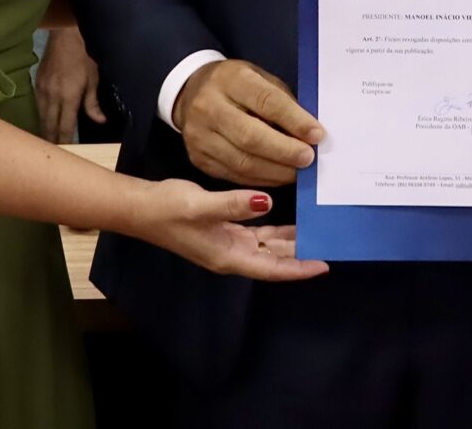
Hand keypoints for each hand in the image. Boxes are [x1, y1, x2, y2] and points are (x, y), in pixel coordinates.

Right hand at [35, 27, 109, 143]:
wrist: (66, 35)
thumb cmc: (84, 55)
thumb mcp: (94, 78)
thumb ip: (93, 103)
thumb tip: (100, 121)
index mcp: (69, 96)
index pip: (65, 126)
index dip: (65, 140)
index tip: (65, 151)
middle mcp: (53, 96)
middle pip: (49, 125)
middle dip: (51, 140)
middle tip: (53, 152)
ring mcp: (42, 89)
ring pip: (41, 116)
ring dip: (44, 129)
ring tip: (47, 142)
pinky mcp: (37, 83)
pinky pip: (37, 105)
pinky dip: (41, 115)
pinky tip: (43, 121)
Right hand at [133, 179, 328, 281]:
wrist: (141, 208)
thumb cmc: (168, 210)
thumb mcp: (201, 206)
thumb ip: (234, 205)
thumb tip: (267, 202)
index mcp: (229, 256)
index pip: (272, 268)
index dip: (299, 269)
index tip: (324, 264)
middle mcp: (231, 254)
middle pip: (274, 259)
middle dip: (301, 254)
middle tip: (330, 241)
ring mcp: (227, 244)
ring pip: (267, 246)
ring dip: (290, 241)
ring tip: (317, 230)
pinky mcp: (223, 231)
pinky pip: (256, 234)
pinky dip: (274, 229)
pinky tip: (288, 219)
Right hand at [172, 59, 322, 187]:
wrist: (190, 93)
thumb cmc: (236, 85)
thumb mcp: (260, 79)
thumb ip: (283, 102)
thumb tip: (311, 133)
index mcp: (231, 79)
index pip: (266, 101)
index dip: (294, 120)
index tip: (317, 135)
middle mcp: (209, 107)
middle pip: (250, 136)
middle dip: (284, 151)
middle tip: (309, 159)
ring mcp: (199, 136)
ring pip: (242, 162)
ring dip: (275, 171)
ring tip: (297, 172)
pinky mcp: (198, 159)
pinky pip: (234, 176)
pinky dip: (261, 180)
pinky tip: (277, 177)